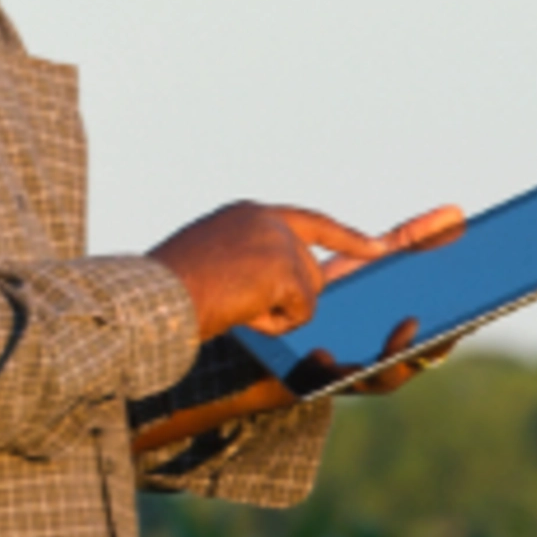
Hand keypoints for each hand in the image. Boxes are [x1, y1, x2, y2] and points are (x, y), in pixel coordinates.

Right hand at [150, 202, 389, 342]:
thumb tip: (271, 286)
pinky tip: (241, 313)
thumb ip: (246, 259)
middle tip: (241, 305)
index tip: (378, 248)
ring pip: (308, 294)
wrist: (158, 296)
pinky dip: (274, 323)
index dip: (346, 238)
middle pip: (310, 271)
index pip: (311, 223)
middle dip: (289, 298)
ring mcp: (279, 242)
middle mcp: (268, 220)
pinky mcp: (286, 269)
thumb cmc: (169, 288)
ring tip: (232, 305)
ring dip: (275, 311)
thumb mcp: (210, 259)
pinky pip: (301, 312)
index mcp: (249, 213)